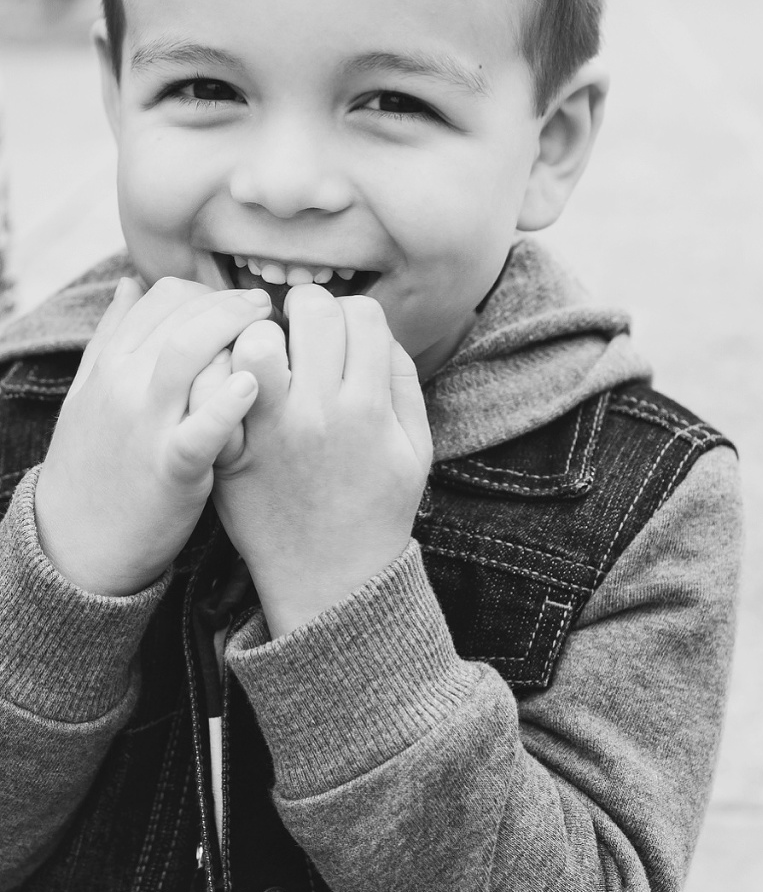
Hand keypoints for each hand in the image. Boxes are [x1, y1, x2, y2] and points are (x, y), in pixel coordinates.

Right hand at [34, 276, 271, 595]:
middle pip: (182, 317)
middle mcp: (125, 386)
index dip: (207, 292)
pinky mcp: (172, 469)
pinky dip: (226, 403)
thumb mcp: (91, 393)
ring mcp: (147, 426)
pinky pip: (200, 428)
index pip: (162, 298)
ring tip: (269, 329)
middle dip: (231, 303)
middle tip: (264, 305)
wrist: (75, 543)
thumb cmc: (96, 462)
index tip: (235, 302)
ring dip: (234, 330)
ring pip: (187, 354)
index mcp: (111, 365)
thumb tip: (130, 283)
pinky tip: (253, 384)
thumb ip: (113, 335)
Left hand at [206, 284, 432, 635]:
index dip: (350, 313)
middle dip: (305, 308)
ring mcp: (272, 432)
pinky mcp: (233, 453)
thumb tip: (375, 332)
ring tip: (263, 352)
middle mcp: (322, 412)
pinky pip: (218, 389)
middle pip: (312, 312)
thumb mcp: (416, 448)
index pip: (361, 314)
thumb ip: (402, 383)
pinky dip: (223, 373)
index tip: (338, 330)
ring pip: (259, 341)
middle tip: (297, 327)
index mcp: (370, 407)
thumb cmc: (377, 509)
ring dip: (260, 334)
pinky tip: (234, 380)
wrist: (332, 583)